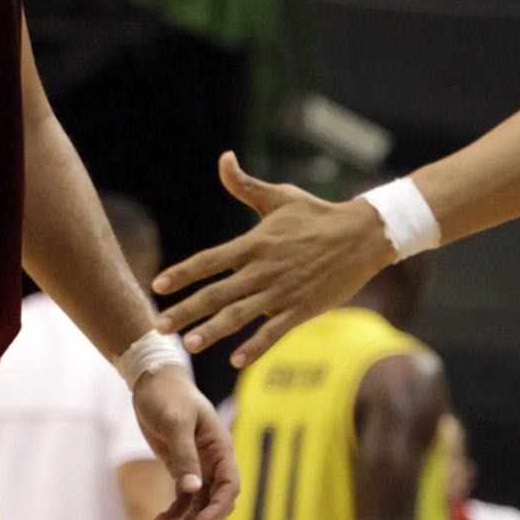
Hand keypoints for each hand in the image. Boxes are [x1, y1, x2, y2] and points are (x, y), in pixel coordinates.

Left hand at [131, 364, 237, 519]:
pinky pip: (183, 498)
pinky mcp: (181, 468)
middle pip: (216, 500)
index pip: (230, 485)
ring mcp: (198, 466)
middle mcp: (213, 461)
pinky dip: (173, 512)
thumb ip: (184, 456)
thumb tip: (192, 489)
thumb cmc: (168, 397)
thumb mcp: (176, 424)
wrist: (153, 382)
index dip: (218, 507)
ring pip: (198, 503)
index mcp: (220, 448)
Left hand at [153, 153, 399, 366]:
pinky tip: (236, 361)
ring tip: (190, 345)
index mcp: (254, 243)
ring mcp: (282, 291)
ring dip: (213, 331)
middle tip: (159, 326)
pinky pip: (274, 331)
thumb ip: (245, 184)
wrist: (362, 235)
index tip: (158, 285)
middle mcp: (263, 269)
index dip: (182, 273)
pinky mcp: (302, 308)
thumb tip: (224, 158)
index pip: (209, 260)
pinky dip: (255, 346)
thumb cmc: (318, 214)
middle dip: (186, 310)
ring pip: (240, 315)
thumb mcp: (280, 196)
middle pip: (216, 293)